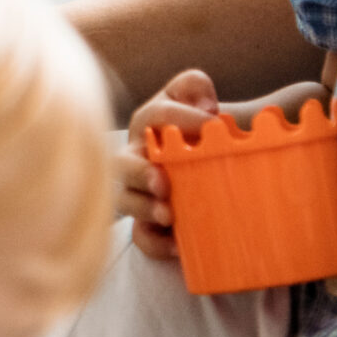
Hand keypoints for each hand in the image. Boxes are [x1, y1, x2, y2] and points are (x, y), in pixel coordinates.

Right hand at [118, 75, 331, 258]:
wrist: (211, 170)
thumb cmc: (207, 136)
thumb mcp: (210, 107)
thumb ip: (203, 91)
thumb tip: (209, 107)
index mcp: (154, 122)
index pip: (158, 114)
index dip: (181, 117)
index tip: (213, 121)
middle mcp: (139, 154)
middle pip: (122, 161)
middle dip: (139, 171)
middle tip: (163, 182)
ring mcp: (139, 190)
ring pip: (125, 199)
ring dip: (143, 206)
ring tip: (168, 215)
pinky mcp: (146, 222)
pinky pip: (141, 235)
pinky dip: (155, 241)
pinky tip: (177, 246)